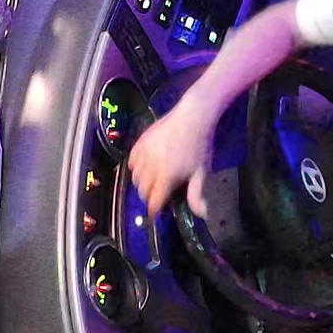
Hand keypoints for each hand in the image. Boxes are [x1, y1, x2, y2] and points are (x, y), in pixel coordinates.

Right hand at [128, 92, 219, 217]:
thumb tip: (202, 214)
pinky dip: (136, 168)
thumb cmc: (199, 146)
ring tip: (154, 180)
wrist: (192, 117)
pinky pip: (131, 162)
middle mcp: (151, 167)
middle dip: (150, 196)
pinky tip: (146, 166)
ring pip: (135, 178)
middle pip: (142, 192)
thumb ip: (196, 195)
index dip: (156, 208)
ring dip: (142, 183)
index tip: (160, 208)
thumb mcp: (201, 172)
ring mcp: (143, 154)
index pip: (153, 202)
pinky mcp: (139, 143)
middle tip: (160, 192)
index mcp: (166, 177)